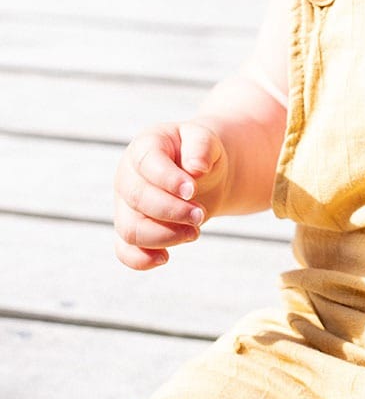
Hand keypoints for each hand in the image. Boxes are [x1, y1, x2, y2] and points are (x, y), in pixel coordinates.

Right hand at [113, 121, 226, 269]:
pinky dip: (140, 259)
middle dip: (172, 211)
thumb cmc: (199, 152)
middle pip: (139, 199)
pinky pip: (124, 250)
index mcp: (144, 147)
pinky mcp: (130, 228)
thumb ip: (201, 147)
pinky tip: (164, 258)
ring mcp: (124, 205)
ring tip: (195, 232)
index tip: (192, 190)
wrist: (201, 172)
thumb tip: (196, 169)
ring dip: (164, 236)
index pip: (147, 163)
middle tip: (200, 215)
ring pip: (131, 229)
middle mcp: (127, 176)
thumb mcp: (205, 139)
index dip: (168, 179)